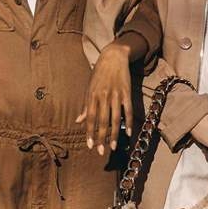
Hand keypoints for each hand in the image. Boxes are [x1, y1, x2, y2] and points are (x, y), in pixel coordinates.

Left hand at [76, 40, 132, 154]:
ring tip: (113, 147)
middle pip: (102, 121)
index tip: (89, 145)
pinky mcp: (127, 93)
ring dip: (114, 134)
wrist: (114, 56)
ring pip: (115, 119)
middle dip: (101, 138)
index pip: (90, 118)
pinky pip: (128, 111)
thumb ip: (85, 105)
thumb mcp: (89, 87)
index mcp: (92, 96)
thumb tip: (78, 121)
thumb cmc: (99, 73)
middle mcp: (103, 96)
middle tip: (100, 152)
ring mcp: (116, 95)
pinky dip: (129, 123)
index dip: (89, 133)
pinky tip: (128, 134)